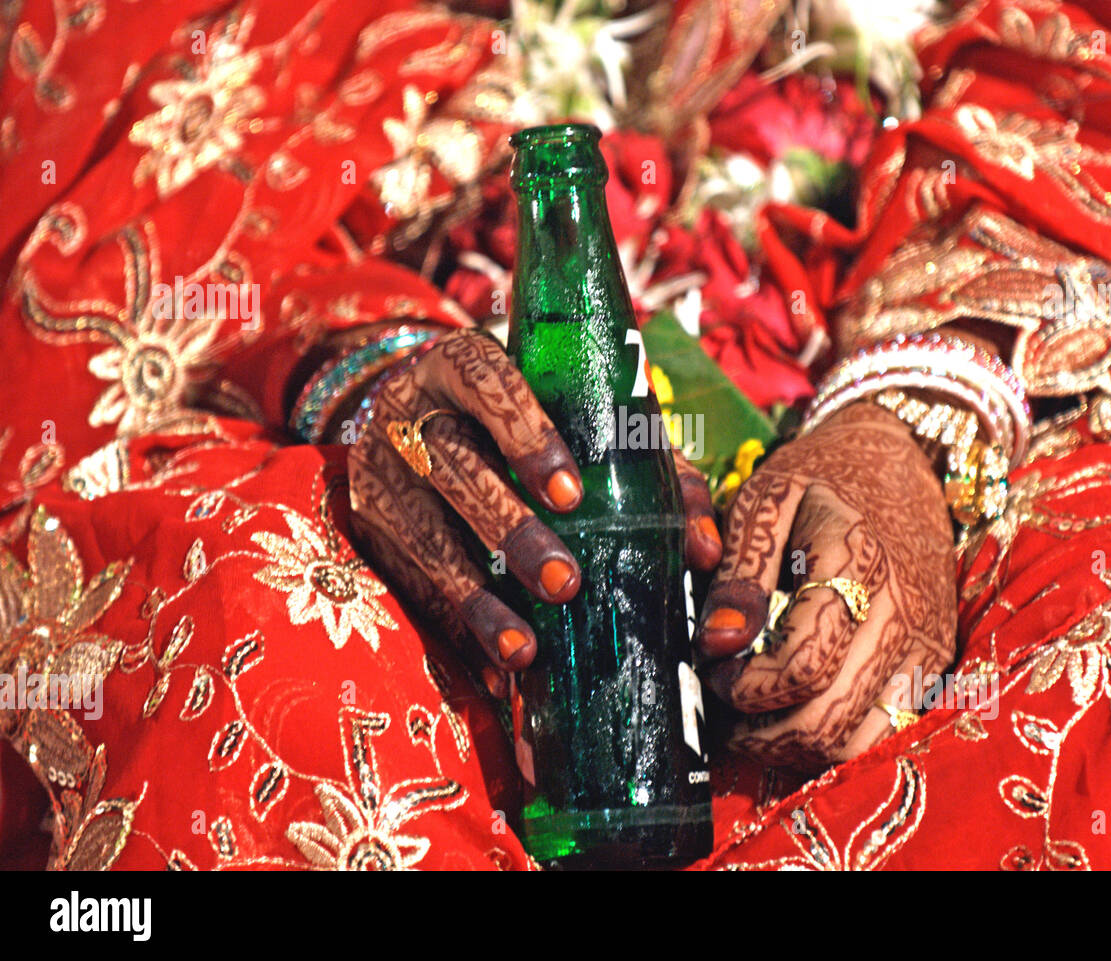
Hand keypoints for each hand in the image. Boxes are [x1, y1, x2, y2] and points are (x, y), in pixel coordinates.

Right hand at [347, 328, 722, 695]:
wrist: (411, 419)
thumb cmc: (522, 420)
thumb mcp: (576, 421)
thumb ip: (644, 465)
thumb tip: (705, 551)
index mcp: (461, 365)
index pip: (485, 378)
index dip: (526, 434)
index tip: (570, 493)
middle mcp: (409, 410)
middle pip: (452, 465)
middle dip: (510, 528)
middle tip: (565, 583)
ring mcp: (379, 470)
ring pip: (421, 534)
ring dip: (477, 598)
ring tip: (525, 651)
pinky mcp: (366, 527)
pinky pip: (408, 583)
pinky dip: (456, 628)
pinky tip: (493, 668)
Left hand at [694, 400, 956, 770]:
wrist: (900, 463)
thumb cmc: (821, 478)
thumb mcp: (766, 498)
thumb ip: (741, 570)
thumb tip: (718, 642)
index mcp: (858, 562)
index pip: (802, 665)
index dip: (744, 684)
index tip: (714, 666)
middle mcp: (902, 612)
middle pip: (828, 720)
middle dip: (760, 728)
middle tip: (724, 699)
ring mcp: (926, 644)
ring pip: (857, 743)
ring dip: (795, 745)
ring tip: (754, 715)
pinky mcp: (935, 665)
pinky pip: (886, 735)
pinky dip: (835, 741)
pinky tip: (798, 711)